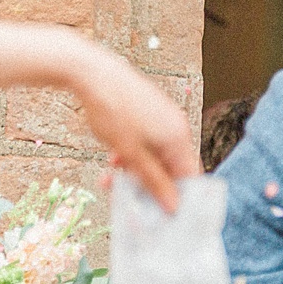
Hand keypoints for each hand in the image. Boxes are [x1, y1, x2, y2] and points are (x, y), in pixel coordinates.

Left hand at [66, 43, 199, 212]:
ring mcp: (164, 116)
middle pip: (172, 166)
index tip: (159, 211)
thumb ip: (153, 181)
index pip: (191, 176)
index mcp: (179, 138)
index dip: (178, 196)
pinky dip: (134, 152)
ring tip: (112, 173)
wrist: (91, 71)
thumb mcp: (130, 154)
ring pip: (157, 154)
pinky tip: (114, 155)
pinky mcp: (150, 109)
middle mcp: (177, 126)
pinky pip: (149, 139)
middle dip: (149, 183)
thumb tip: (173, 206)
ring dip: (137, 168)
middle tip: (126, 194)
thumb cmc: (112, 111)